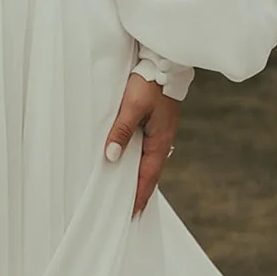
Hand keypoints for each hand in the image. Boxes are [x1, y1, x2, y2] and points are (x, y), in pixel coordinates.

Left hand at [103, 73, 181, 218]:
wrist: (165, 61)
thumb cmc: (149, 82)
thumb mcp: (132, 106)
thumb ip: (122, 130)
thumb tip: (112, 156)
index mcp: (160, 141)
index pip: (148, 176)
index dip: (139, 195)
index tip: (131, 214)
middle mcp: (163, 140)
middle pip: (150, 172)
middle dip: (140, 191)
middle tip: (128, 210)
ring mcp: (161, 132)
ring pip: (149, 161)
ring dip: (139, 176)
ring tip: (128, 191)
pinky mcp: (157, 123)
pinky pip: (147, 149)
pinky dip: (139, 160)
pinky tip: (131, 162)